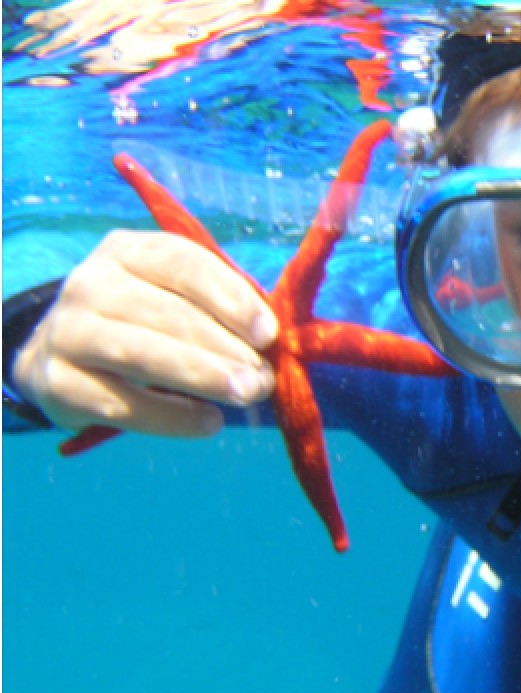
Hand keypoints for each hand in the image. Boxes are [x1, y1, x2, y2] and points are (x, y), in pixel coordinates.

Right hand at [12, 230, 277, 436]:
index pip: (183, 263)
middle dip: (224, 347)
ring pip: (141, 354)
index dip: (230, 297)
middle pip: (166, 313)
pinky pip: (119, 403)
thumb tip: (274, 339)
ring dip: (201, 376)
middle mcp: (91, 284)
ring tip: (245, 395)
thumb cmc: (144, 322)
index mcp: (129, 252)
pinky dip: (169, 417)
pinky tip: (208, 423)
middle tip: (263, 378)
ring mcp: (68, 332)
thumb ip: (222, 309)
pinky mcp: (56, 382)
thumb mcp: (177, 298)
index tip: (267, 333)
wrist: (62, 354)